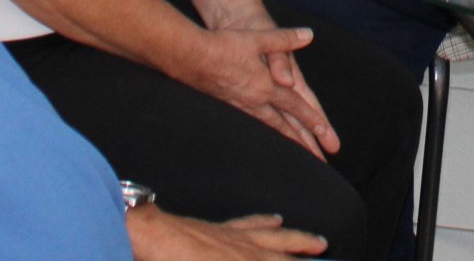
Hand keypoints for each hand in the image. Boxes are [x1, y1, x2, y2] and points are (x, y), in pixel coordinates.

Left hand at [127, 206, 327, 258]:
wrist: (148, 236)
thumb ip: (247, 259)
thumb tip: (265, 254)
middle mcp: (245, 250)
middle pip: (284, 254)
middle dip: (306, 255)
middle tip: (325, 249)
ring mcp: (233, 237)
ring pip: (274, 236)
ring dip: (297, 238)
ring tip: (315, 239)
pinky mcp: (218, 228)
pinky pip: (249, 223)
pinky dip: (265, 221)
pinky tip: (273, 218)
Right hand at [185, 24, 338, 158]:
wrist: (189, 56)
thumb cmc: (224, 45)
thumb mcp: (258, 37)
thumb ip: (285, 39)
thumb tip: (308, 35)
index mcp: (266, 85)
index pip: (295, 106)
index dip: (313, 120)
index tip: (326, 136)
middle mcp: (256, 100)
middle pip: (286, 126)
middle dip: (305, 143)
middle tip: (320, 160)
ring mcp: (241, 106)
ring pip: (270, 128)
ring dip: (288, 142)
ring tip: (299, 155)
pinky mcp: (228, 105)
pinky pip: (254, 123)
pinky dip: (267, 133)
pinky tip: (269, 135)